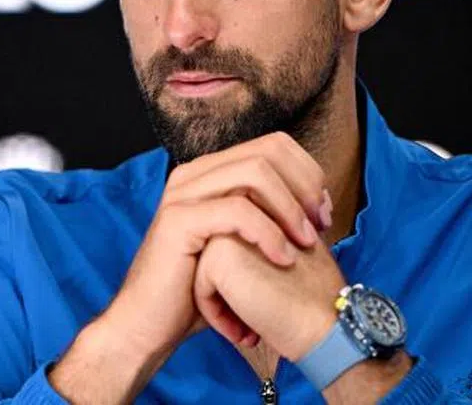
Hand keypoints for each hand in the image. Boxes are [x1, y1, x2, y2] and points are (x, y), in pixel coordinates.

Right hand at [100, 132, 331, 360]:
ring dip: (291, 206)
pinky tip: (284, 258)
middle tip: (321, 225)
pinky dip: (269, 233)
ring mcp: (183, 193)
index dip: (307, 172)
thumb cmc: (197, 292)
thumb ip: (266, 215)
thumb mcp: (239, 244)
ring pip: (255, 172)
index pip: (272, 145)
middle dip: (305, 186)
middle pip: (268, 150)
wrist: (149, 327)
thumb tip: (316, 201)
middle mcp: (194, 173)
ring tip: (307, 242)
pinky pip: (237, 211)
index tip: (323, 214)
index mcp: (209, 172)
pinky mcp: (178, 219)